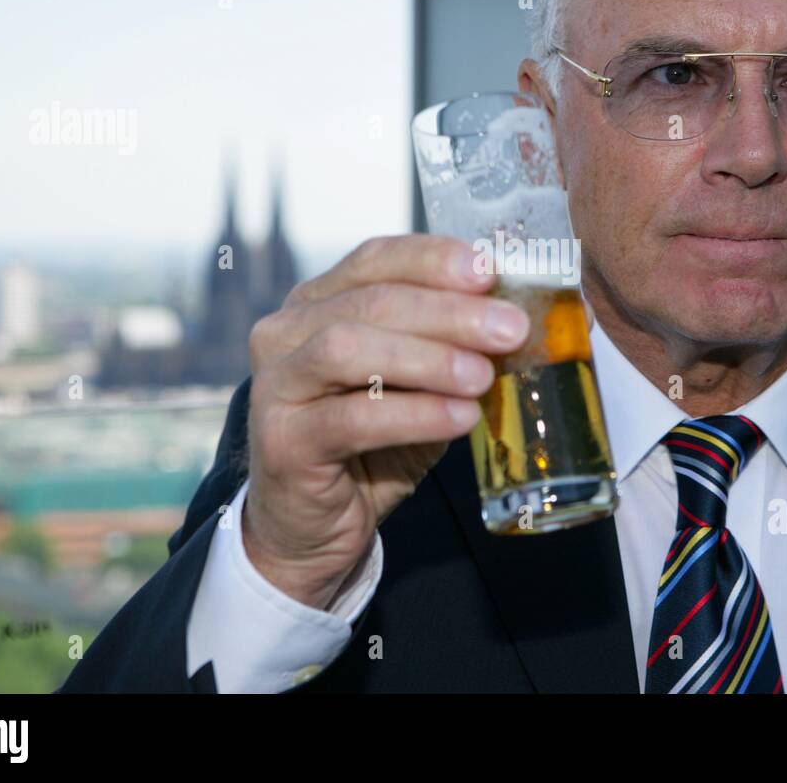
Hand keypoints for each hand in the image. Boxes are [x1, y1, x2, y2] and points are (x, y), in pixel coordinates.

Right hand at [241, 234, 528, 607]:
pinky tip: (460, 418)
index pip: (376, 259)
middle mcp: (285, 332)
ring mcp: (275, 385)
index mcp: (318, 302)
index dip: (434, 259)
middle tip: (510, 328)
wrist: (316, 527)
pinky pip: (351, 417)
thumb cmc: (372, 444)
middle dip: (449, 312)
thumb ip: (448, 347)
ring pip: (349, 349)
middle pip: (371, 301)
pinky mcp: (280, 440)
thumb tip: (512, 320)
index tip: (490, 270)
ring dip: (428, 358)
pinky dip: (415, 414)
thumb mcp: (417, 384)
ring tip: (483, 376)